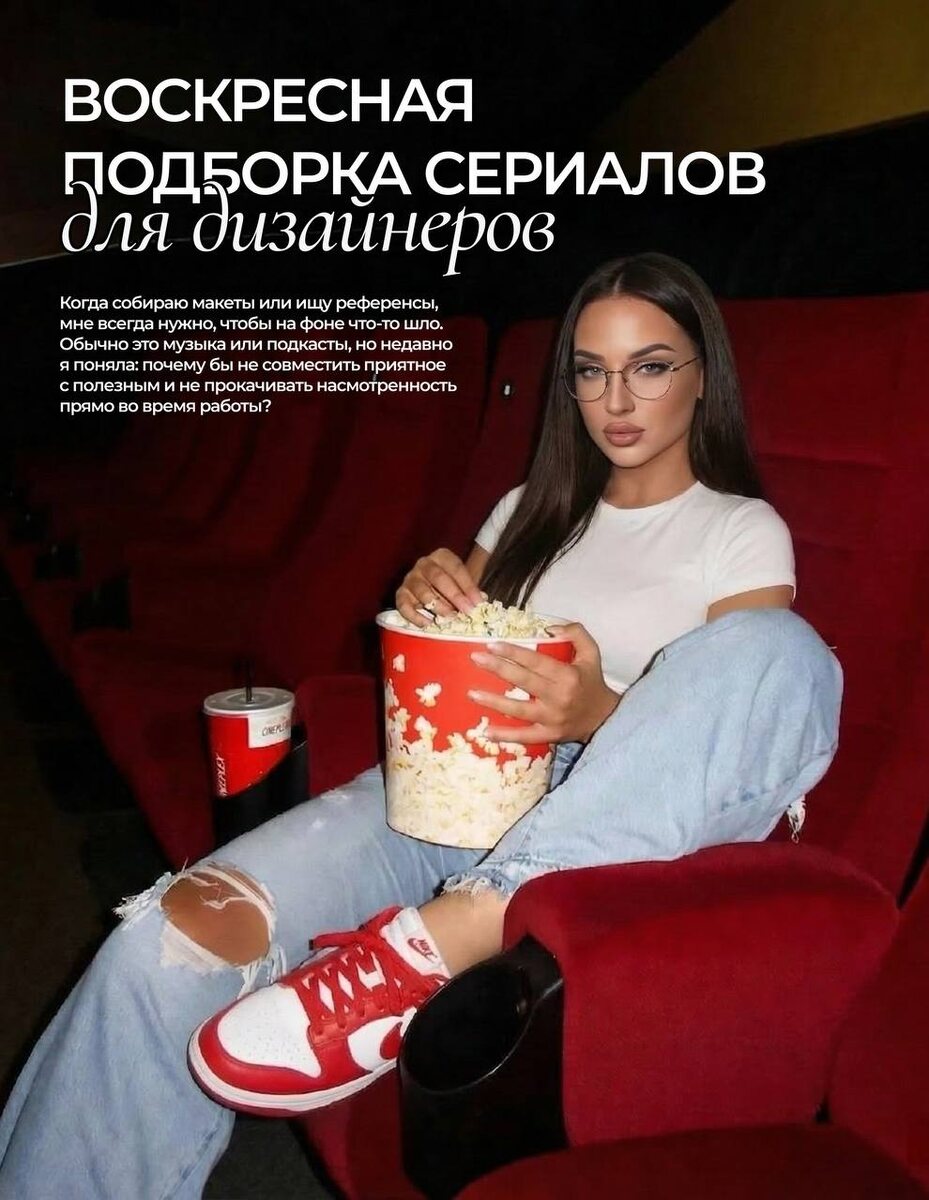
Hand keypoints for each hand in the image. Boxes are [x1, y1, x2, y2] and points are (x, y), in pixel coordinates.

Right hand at [396, 548, 483, 627]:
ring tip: (450, 618)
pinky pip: (404, 605)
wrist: (431, 587)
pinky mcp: (401, 594)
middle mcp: (424, 564)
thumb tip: (479, 603)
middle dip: (454, 595)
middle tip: (467, 611)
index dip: (468, 586)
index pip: (456, 568)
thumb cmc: (450, 584)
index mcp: (442, 557)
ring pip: (422, 591)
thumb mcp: (462, 582)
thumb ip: (471, 590)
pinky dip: (415, 616)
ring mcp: (410, 579)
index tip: (478, 602)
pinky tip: (428, 623)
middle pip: (438, 577)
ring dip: (437, 606)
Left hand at [468, 623, 619, 743]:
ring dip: (493, 702)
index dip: (513, 652)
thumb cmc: (592, 682)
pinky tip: (486, 731)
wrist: (604, 718)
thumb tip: (549, 628)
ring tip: (472, 693)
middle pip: (523, 681)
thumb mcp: (592, 653)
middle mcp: (558, 697)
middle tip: (475, 658)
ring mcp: (552, 719)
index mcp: (567, 676)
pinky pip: (524, 737)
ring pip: (519, 710)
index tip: (492, 644)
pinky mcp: (549, 735)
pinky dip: (506, 736)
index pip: (535, 661)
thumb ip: (575, 633)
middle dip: (497, 668)